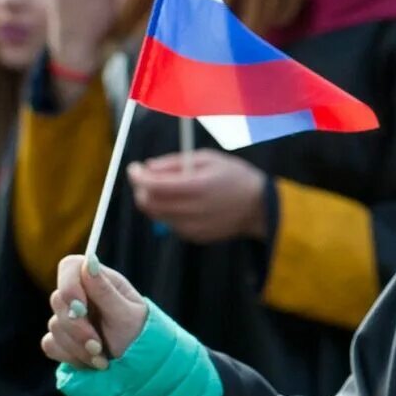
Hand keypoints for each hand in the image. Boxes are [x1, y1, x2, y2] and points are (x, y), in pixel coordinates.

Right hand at [42, 255, 149, 369]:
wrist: (140, 364)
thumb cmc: (139, 334)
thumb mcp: (126, 314)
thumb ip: (105, 290)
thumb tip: (90, 260)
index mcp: (100, 281)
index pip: (69, 267)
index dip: (68, 285)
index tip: (80, 308)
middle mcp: (83, 296)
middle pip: (58, 300)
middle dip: (78, 328)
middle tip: (98, 346)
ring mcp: (70, 317)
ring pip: (54, 326)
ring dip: (78, 347)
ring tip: (102, 358)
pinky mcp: (62, 338)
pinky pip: (51, 344)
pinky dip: (71, 356)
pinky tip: (91, 361)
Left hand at [128, 151, 269, 244]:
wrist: (260, 206)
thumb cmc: (235, 176)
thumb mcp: (208, 158)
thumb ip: (175, 162)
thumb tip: (148, 167)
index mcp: (196, 186)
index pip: (152, 185)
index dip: (137, 176)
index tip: (134, 168)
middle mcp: (192, 209)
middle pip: (148, 203)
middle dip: (142, 189)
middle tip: (148, 178)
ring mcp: (192, 226)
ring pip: (156, 214)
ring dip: (155, 200)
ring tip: (172, 189)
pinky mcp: (194, 236)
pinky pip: (170, 223)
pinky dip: (170, 212)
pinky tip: (188, 203)